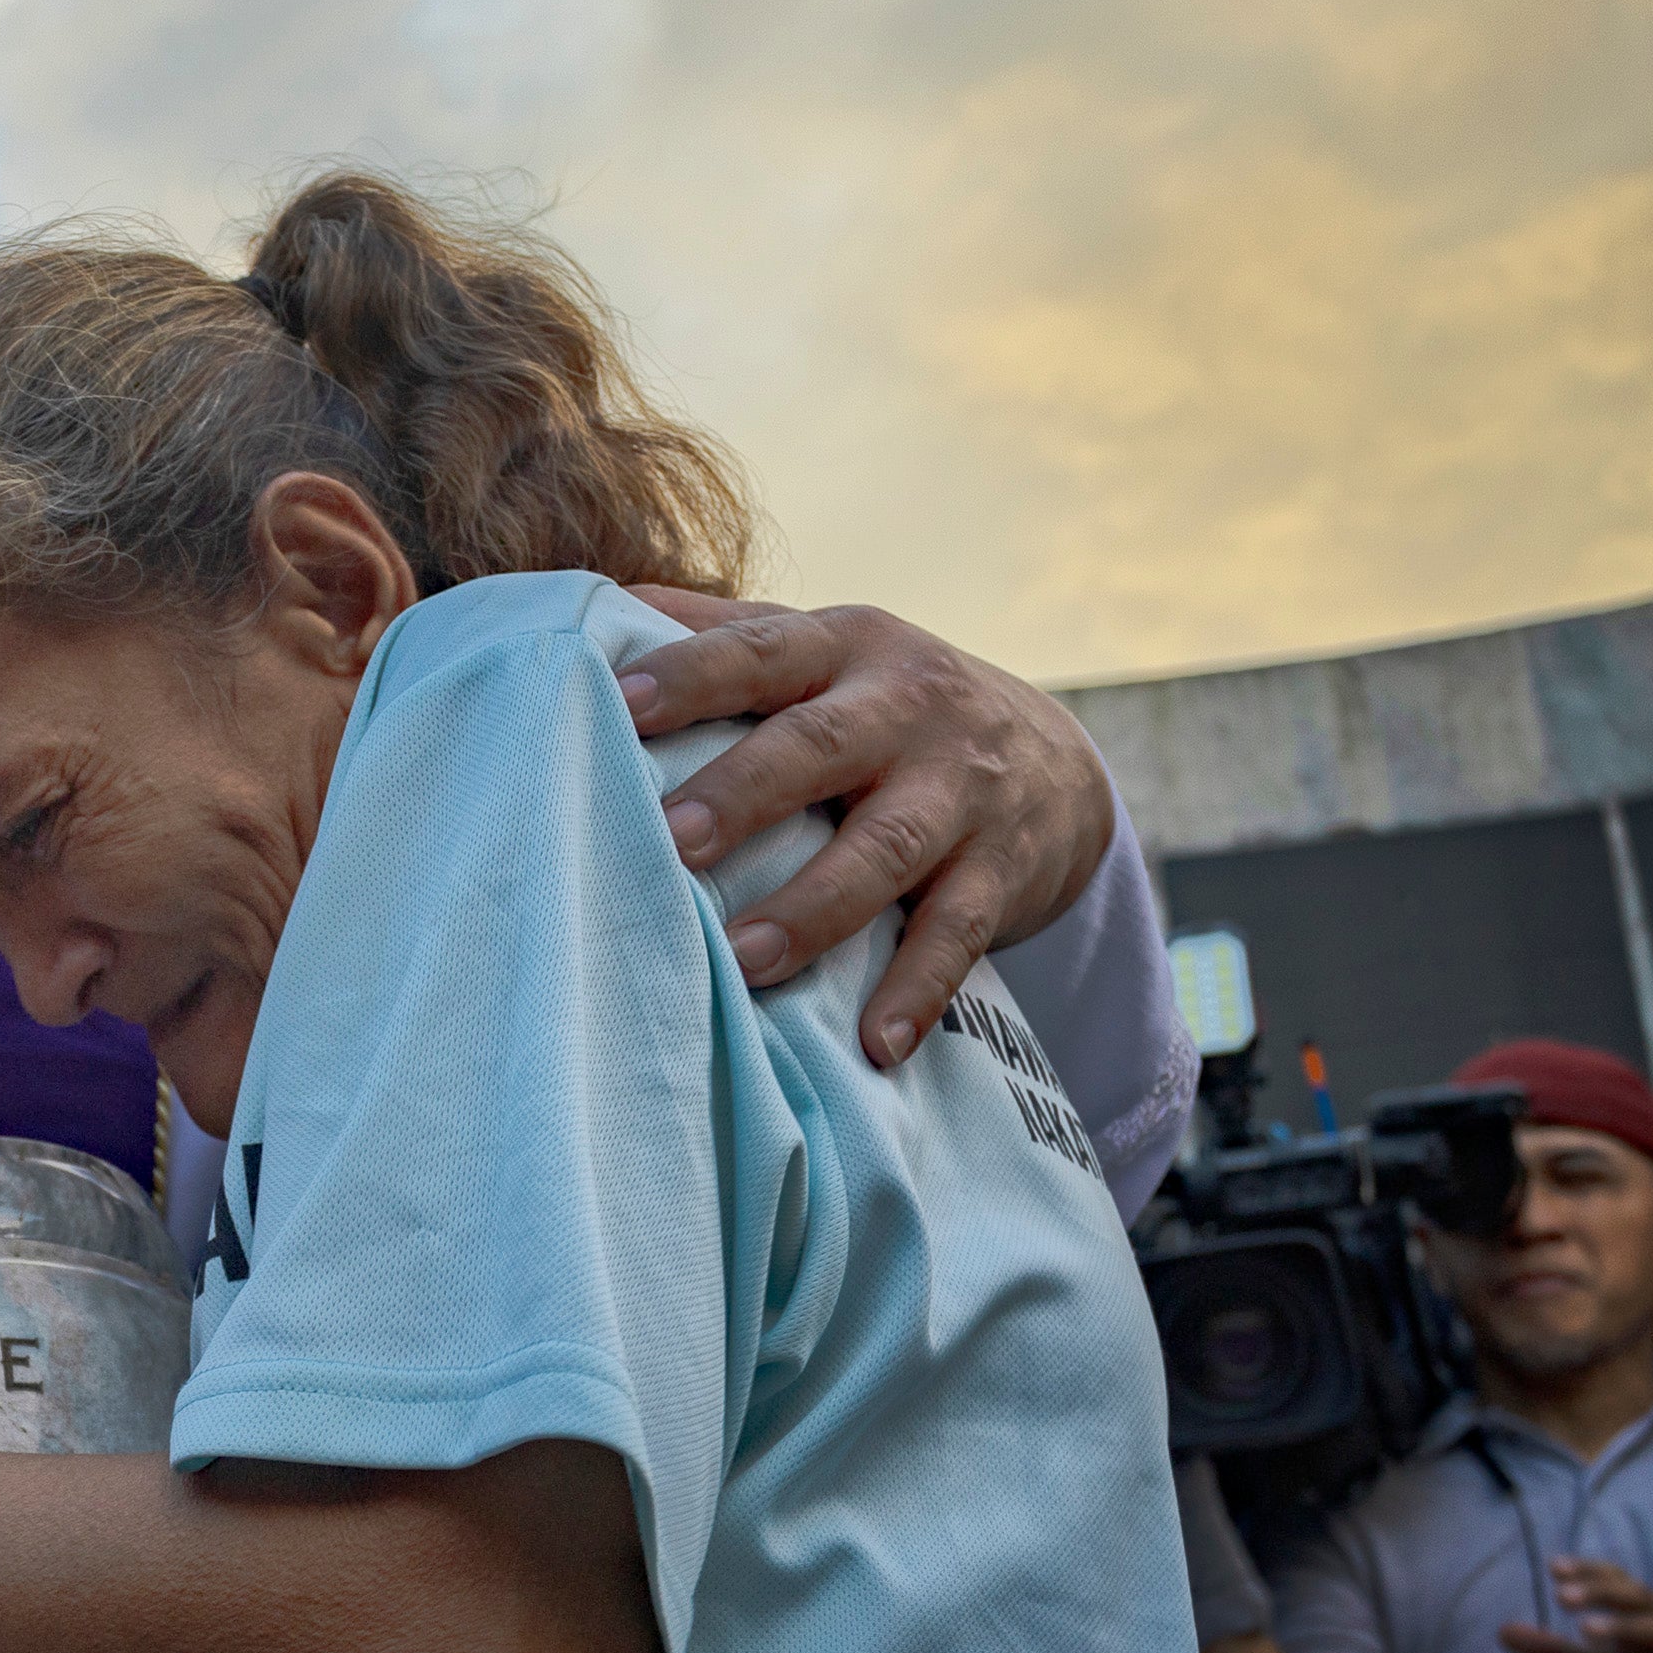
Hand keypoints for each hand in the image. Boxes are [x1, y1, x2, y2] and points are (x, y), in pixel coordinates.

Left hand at [617, 592, 1116, 1064]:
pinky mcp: (1003, 869)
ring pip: (887, 849)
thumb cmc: (888, 708)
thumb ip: (725, 633)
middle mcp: (907, 708)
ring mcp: (962, 790)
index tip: (621, 705)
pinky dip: (918, 991)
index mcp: (844, 648)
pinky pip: (960, 934)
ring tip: (745, 960)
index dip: (692, 674)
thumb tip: (595, 607)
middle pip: (820, 748)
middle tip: (672, 840)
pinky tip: (875, 1046)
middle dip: (744, 793)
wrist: (1057, 763)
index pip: (760, 651)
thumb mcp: (825, 651)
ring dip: (815, 909)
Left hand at [1501, 1558, 1652, 1652]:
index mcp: (1647, 1617)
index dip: (1593, 1572)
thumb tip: (1500, 1632)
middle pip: (1642, 1598)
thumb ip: (1557, 1650)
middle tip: (1562, 1595)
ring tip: (1586, 1630)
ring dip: (1627, 1627)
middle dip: (1604, 1593)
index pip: (1622, 1582)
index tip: (1554, 1567)